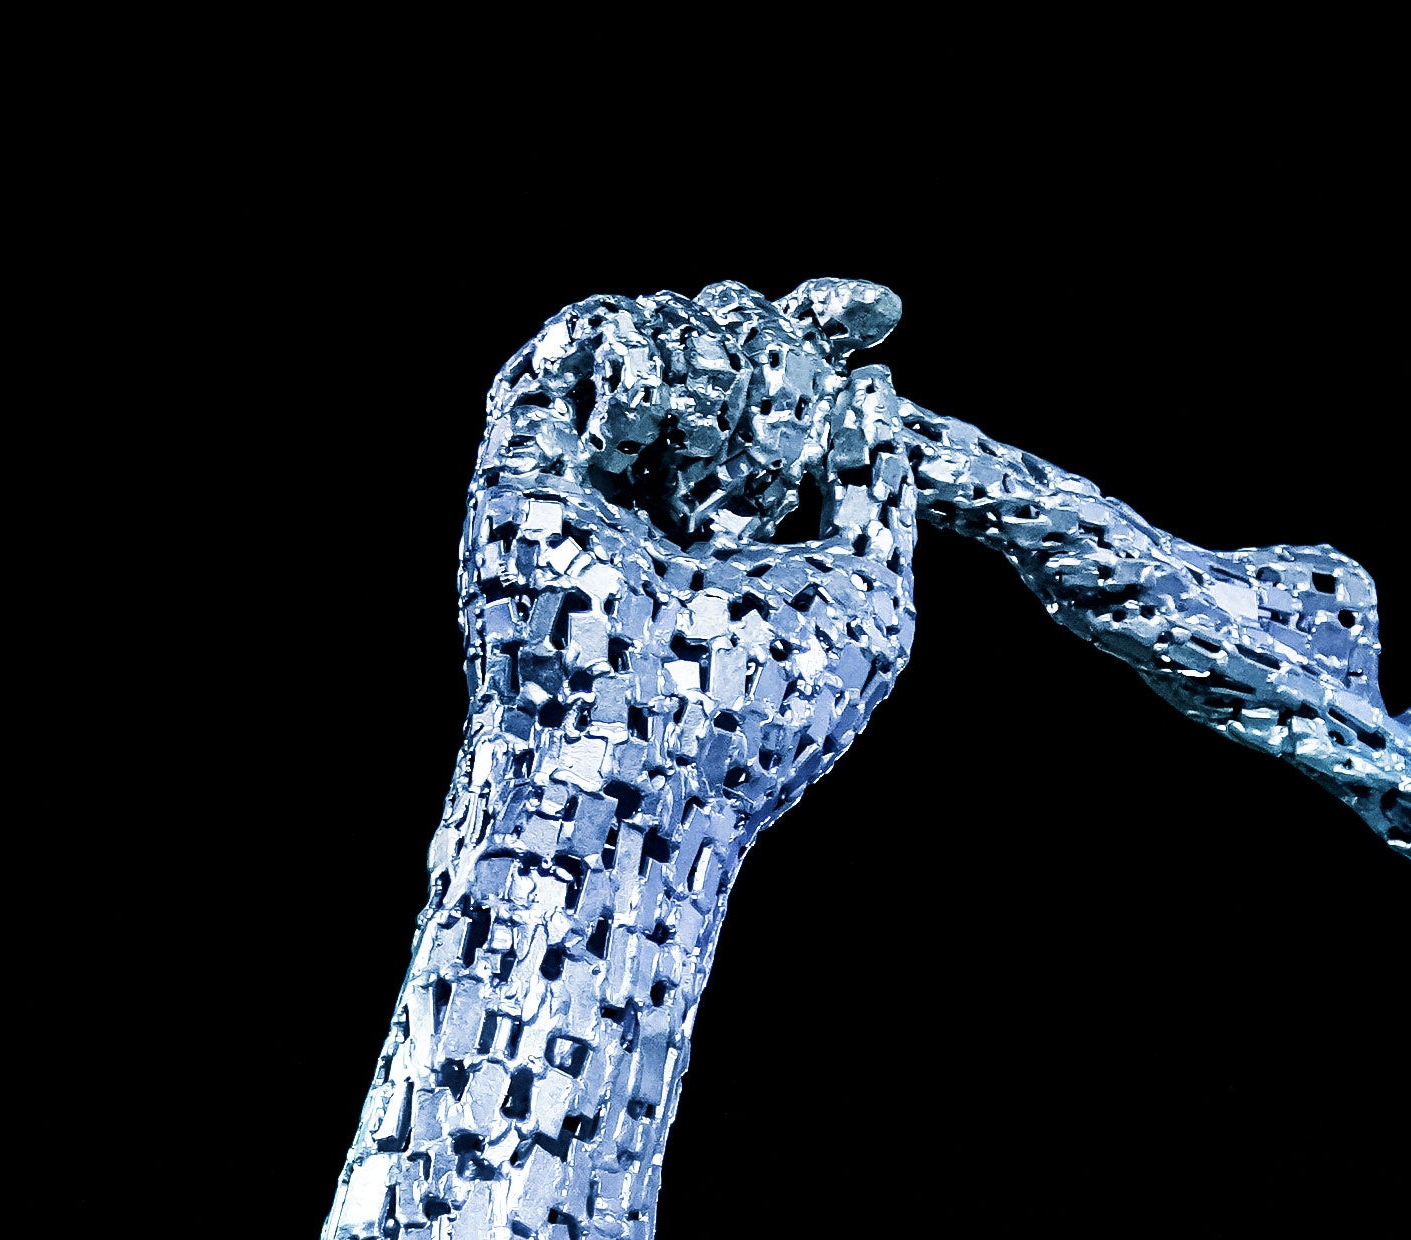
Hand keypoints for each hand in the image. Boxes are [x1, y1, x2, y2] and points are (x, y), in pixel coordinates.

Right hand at [459, 278, 918, 835]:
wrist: (636, 763)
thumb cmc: (762, 710)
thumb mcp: (870, 598)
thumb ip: (878, 491)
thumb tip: (873, 384)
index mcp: (761, 517)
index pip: (791, 381)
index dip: (827, 328)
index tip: (881, 305)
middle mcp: (679, 484)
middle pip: (737, 334)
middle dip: (778, 366)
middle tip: (774, 469)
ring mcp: (605, 465)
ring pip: (667, 323)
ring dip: (712, 379)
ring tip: (707, 488)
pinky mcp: (529, 453)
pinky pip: (583, 334)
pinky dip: (633, 362)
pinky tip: (643, 441)